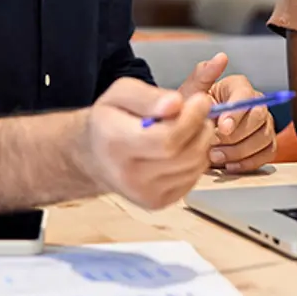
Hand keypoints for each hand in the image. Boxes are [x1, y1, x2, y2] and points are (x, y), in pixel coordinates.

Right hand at [83, 78, 213, 209]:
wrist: (94, 156)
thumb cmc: (109, 120)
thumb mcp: (120, 93)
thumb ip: (148, 96)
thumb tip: (176, 103)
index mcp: (115, 142)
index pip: (166, 139)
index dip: (191, 118)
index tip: (201, 100)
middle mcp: (128, 174)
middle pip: (186, 155)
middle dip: (201, 128)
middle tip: (200, 110)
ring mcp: (143, 193)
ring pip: (193, 167)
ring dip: (201, 142)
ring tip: (189, 126)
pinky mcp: (156, 202)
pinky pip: (192, 178)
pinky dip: (195, 159)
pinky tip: (182, 146)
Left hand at [179, 54, 276, 173]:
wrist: (191, 133)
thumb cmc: (192, 111)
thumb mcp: (191, 92)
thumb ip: (203, 75)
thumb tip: (221, 57)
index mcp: (238, 86)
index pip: (246, 96)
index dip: (235, 113)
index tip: (221, 127)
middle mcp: (256, 103)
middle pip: (259, 117)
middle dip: (236, 135)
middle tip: (214, 146)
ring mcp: (263, 124)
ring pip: (263, 138)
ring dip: (238, 151)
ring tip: (216, 156)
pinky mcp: (266, 143)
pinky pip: (266, 154)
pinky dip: (247, 163)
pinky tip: (229, 164)